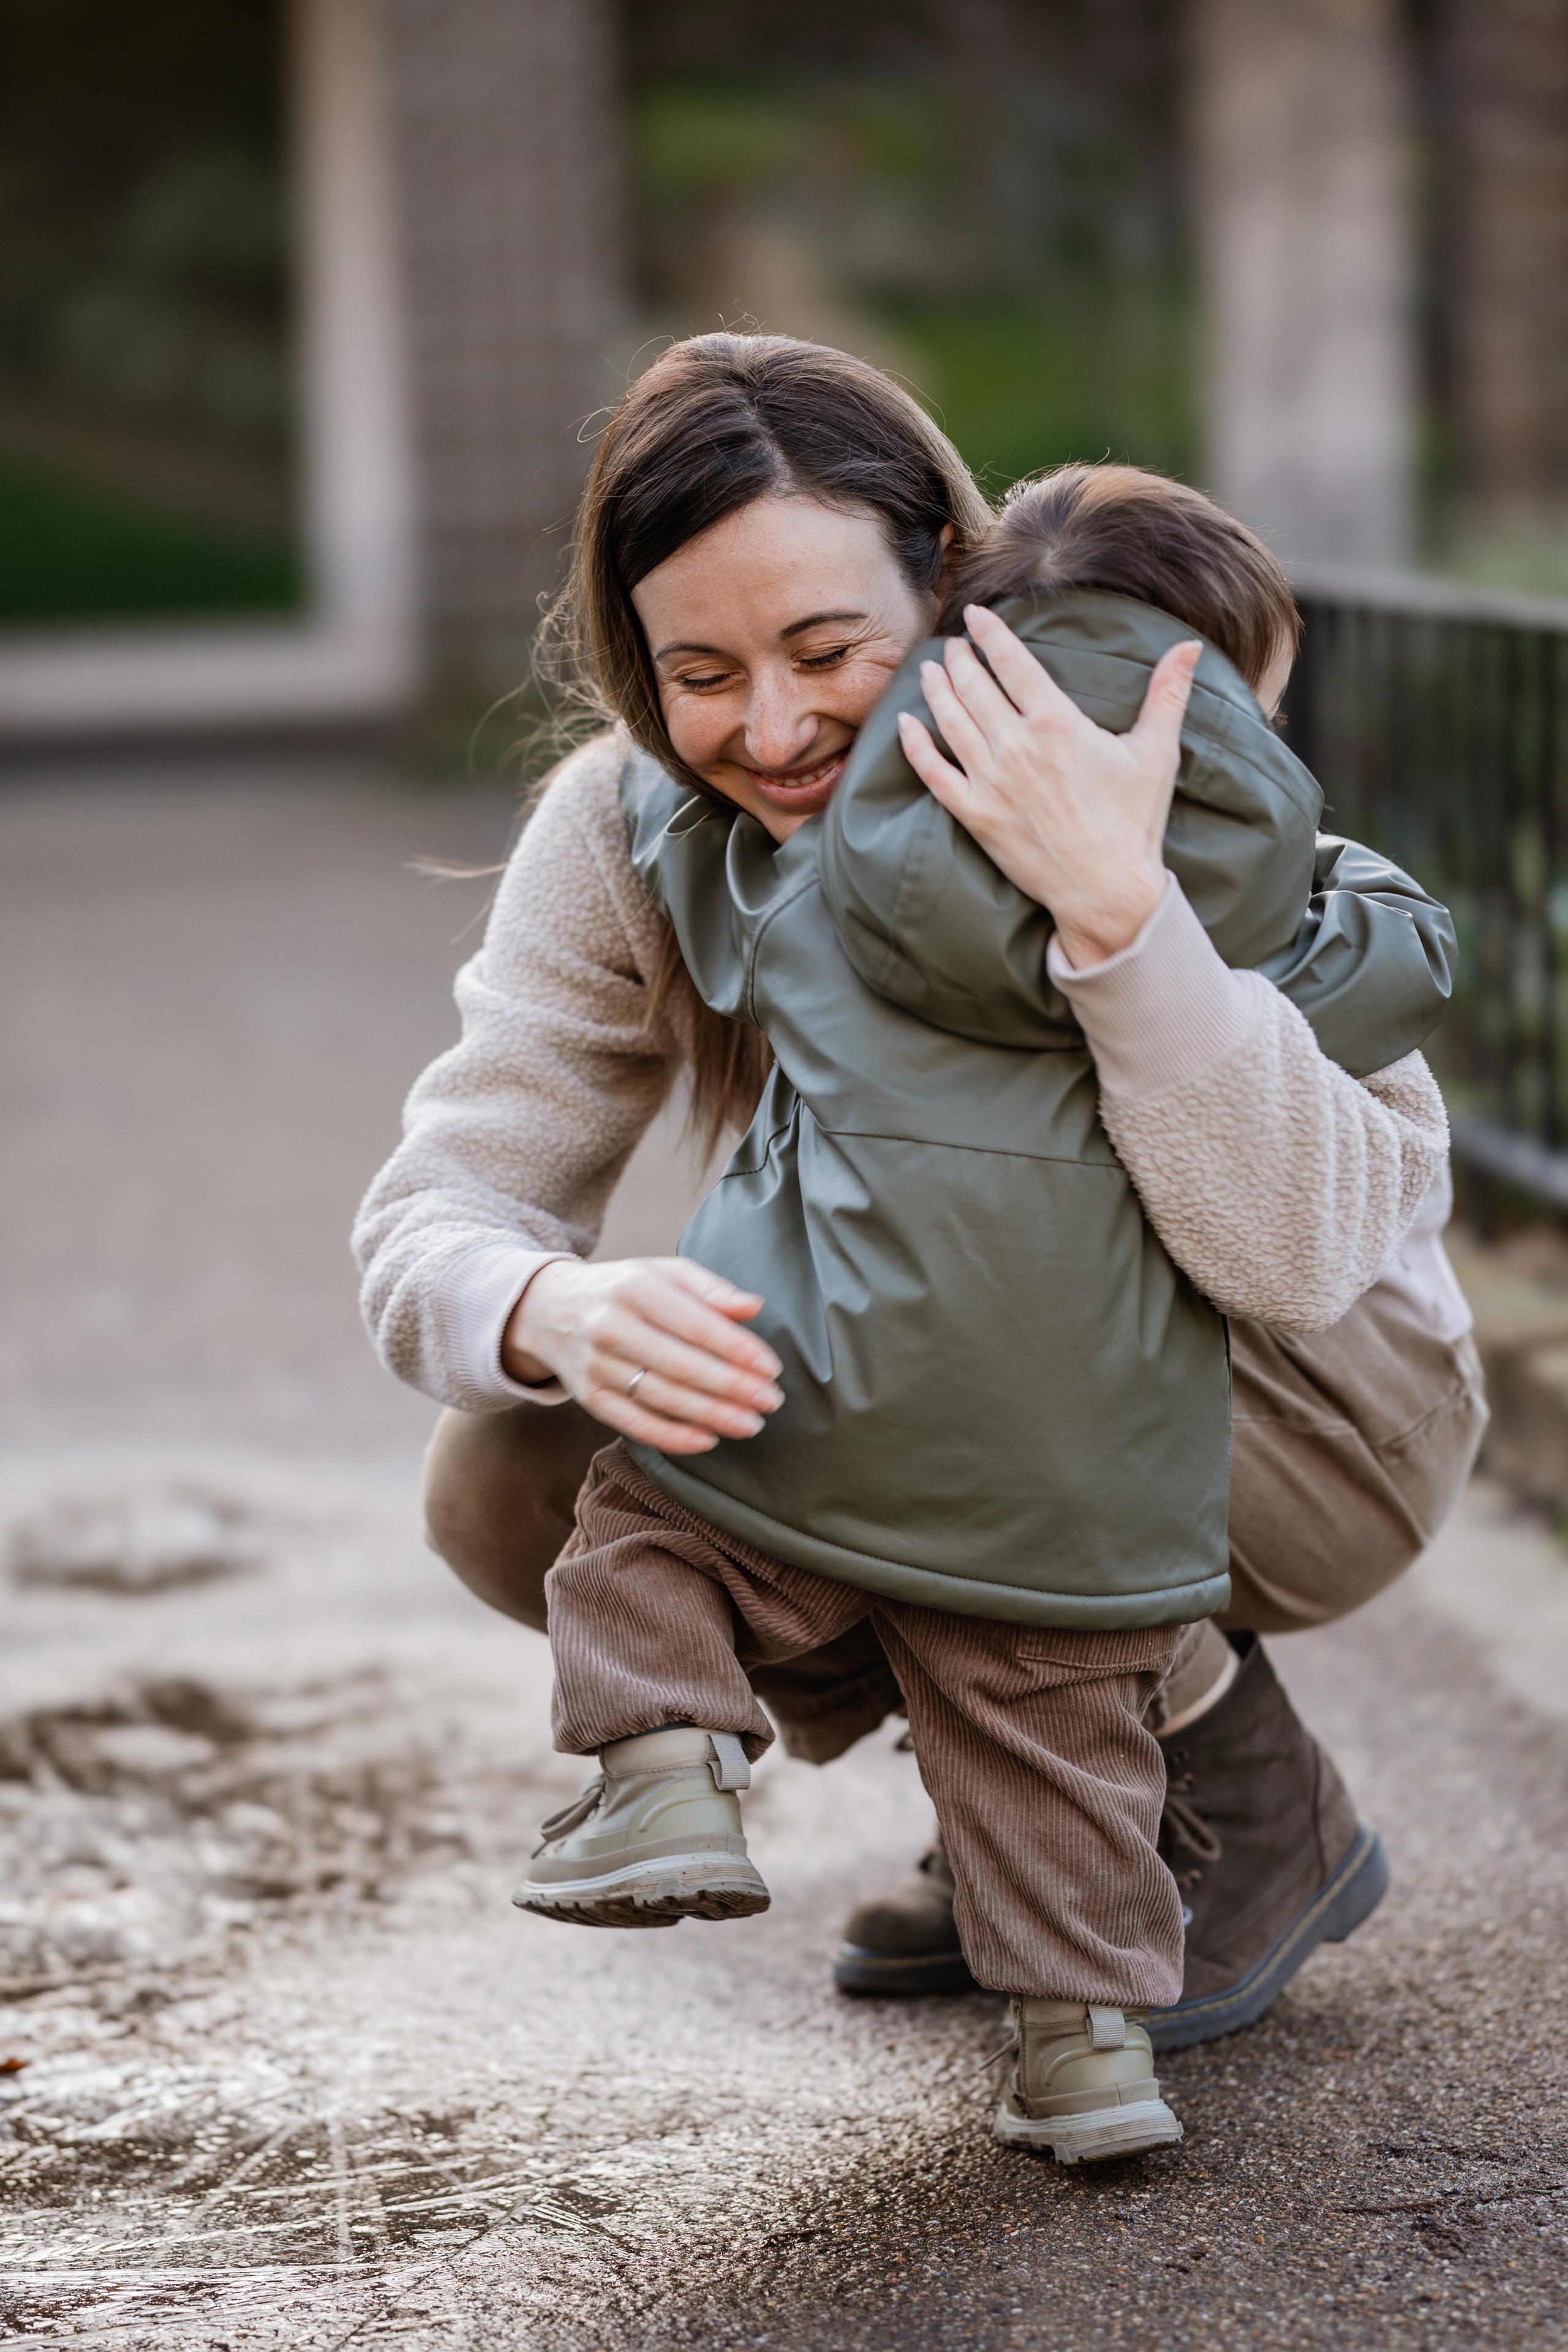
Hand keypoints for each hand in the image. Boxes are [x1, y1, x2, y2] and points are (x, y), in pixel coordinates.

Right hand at [502, 1256, 783, 1455]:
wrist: (549, 1309)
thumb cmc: (622, 1289)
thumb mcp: (662, 1272)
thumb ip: (709, 1288)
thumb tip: (754, 1307)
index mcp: (634, 1289)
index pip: (695, 1325)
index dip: (736, 1350)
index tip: (771, 1368)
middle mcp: (610, 1327)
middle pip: (681, 1365)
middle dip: (732, 1387)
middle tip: (771, 1401)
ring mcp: (596, 1366)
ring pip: (662, 1398)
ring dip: (712, 1415)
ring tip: (751, 1423)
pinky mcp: (589, 1397)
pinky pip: (635, 1424)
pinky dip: (674, 1437)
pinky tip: (709, 1440)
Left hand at [895, 604, 1201, 967]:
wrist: (1107, 893)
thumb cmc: (1134, 824)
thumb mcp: (1156, 754)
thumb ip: (1168, 694)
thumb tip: (1190, 646)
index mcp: (1058, 724)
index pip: (1013, 662)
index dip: (990, 633)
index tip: (975, 616)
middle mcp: (1017, 747)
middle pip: (975, 686)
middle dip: (959, 658)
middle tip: (953, 644)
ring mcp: (991, 782)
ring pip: (950, 721)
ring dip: (936, 689)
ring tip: (930, 668)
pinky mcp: (975, 816)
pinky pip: (933, 773)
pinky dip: (915, 745)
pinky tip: (905, 723)